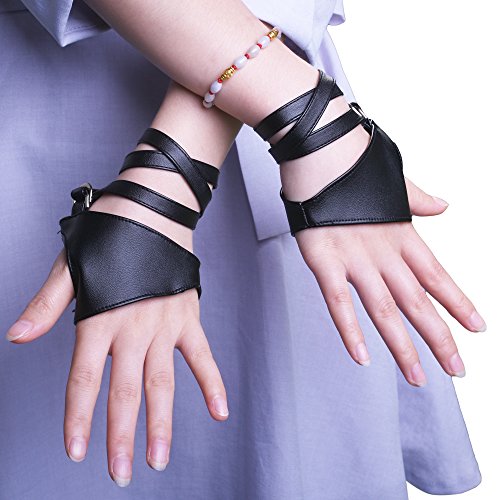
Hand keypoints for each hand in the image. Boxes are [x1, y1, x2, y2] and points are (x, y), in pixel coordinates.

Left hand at [6, 249, 227, 485]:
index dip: (79, 417)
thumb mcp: (71, 263)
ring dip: (161, 422)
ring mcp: (165, 323)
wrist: (153, 209)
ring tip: (159, 458)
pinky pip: (202, 354)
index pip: (85, 378)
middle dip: (121, 435)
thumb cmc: (109, 233)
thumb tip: (18, 336)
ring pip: (163, 381)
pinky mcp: (188, 316)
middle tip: (122, 472)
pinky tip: (218, 411)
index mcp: (100, 317)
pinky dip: (212, 382)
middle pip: (125, 390)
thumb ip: (48, 304)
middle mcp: (133, 326)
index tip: (77, 452)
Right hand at [295, 178, 485, 385]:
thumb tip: (443, 205)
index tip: (477, 328)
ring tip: (419, 376)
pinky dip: (350, 330)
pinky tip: (362, 356)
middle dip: (440, 338)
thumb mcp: (395, 182)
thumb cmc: (355, 163)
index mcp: (402, 233)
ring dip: (403, 346)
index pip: (437, 276)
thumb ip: (418, 200)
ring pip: (384, 310)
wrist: (321, 146)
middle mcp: (384, 251)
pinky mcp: (323, 260)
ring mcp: (354, 258)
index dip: (458, 304)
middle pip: (417, 303)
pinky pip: (338, 302)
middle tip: (457, 369)